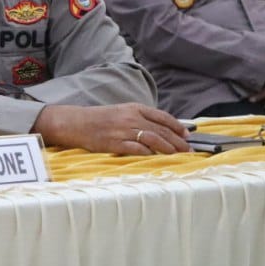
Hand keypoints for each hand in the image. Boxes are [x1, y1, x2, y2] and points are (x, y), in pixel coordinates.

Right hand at [33, 103, 190, 154]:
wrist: (75, 123)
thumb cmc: (99, 119)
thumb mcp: (121, 112)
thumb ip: (140, 118)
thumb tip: (162, 129)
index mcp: (133, 108)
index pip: (162, 116)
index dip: (177, 126)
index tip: (187, 135)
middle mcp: (131, 118)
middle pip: (161, 130)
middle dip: (178, 141)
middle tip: (189, 150)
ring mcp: (123, 131)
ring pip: (153, 139)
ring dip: (169, 148)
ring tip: (178, 155)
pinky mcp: (115, 143)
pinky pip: (138, 149)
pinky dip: (150, 153)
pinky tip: (157, 157)